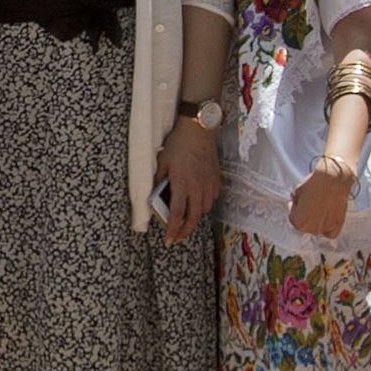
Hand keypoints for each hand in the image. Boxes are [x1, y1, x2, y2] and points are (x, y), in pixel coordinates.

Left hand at [156, 115, 219, 244]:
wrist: (199, 131)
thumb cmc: (178, 144)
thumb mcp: (162, 161)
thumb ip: (158, 179)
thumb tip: (154, 195)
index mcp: (181, 183)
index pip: (177, 214)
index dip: (173, 229)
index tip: (168, 240)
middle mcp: (197, 188)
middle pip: (193, 218)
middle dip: (184, 232)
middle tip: (177, 238)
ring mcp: (209, 185)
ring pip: (204, 210)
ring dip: (194, 217)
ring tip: (185, 218)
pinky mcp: (216, 181)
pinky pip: (212, 199)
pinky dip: (204, 204)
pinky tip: (197, 201)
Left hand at [289, 159, 353, 240]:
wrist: (333, 180)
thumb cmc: (315, 184)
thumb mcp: (297, 192)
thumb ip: (296, 201)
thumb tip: (297, 202)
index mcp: (299, 221)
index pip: (293, 220)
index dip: (294, 210)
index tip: (296, 204)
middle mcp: (312, 228)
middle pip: (305, 226)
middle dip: (304, 216)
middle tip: (307, 205)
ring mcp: (325, 228)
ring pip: (317, 229)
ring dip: (315, 221)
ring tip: (318, 207)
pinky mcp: (337, 225)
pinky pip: (330, 232)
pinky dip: (328, 227)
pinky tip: (327, 217)